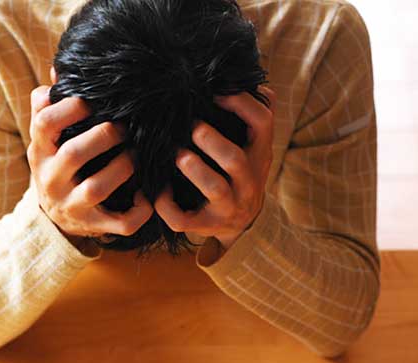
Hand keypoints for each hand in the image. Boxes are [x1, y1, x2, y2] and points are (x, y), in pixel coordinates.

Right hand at [27, 66, 153, 249]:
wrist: (55, 218)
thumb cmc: (59, 167)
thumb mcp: (47, 142)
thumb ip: (49, 110)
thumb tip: (56, 74)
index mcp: (40, 152)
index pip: (44, 124)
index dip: (68, 108)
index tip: (90, 101)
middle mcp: (51, 179)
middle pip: (73, 154)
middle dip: (104, 136)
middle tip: (123, 128)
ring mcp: (72, 205)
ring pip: (96, 187)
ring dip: (122, 167)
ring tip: (136, 155)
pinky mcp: (94, 225)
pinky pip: (120, 223)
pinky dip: (140, 211)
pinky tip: (147, 195)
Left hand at [153, 86, 276, 250]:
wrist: (240, 224)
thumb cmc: (239, 175)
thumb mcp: (253, 149)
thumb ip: (252, 120)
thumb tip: (251, 81)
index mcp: (258, 156)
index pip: (262, 124)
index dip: (242, 104)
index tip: (216, 93)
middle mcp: (247, 182)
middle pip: (235, 159)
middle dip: (212, 141)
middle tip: (192, 126)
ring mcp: (228, 206)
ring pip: (215, 189)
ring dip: (195, 170)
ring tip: (178, 155)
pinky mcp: (205, 225)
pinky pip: (183, 219)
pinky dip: (166, 205)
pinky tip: (155, 190)